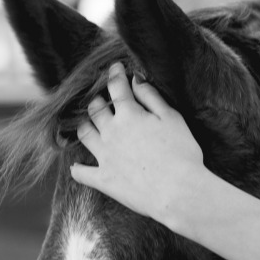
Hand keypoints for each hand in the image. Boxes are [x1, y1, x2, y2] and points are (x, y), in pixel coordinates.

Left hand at [70, 61, 205, 228]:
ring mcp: (104, 156)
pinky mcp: (103, 179)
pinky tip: (77, 166)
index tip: (115, 67)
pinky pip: (81, 172)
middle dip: (97, 100)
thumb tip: (135, 80)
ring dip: (83, 126)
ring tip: (87, 123)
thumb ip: (152, 97)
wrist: (178, 191)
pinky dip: (78, 168)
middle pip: (95, 109)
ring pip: (84, 134)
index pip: (117, 87)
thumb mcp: (173, 118)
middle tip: (101, 97)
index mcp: (130, 115)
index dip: (115, 75)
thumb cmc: (183, 153)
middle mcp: (111, 132)